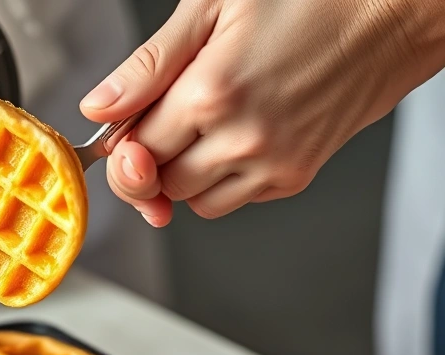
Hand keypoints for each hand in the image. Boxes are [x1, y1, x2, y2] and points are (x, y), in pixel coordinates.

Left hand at [81, 0, 444, 226]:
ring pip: (194, 202)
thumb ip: (148, 64)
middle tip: (162, 124)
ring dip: (183, 174)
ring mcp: (274, 164)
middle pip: (160, 184)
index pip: (134, 152)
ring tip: (201, 127)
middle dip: (150, 161)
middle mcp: (242, 139)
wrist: (389, 12)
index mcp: (211, 95)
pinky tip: (232, 138)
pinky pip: (234, 200)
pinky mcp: (295, 176)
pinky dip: (220, 180)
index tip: (123, 131)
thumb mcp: (211, 7)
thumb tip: (98, 108)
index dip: (121, 143)